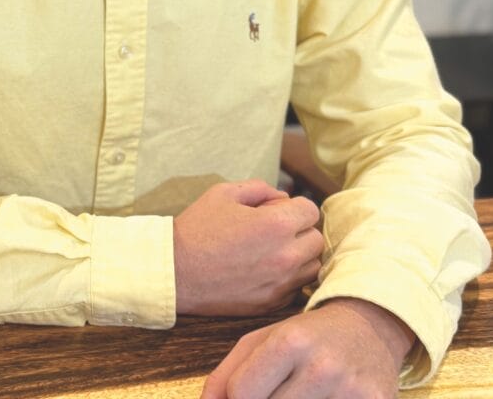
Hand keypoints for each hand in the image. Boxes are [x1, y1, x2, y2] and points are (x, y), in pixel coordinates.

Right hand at [174, 180, 322, 315]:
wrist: (176, 271)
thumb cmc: (199, 228)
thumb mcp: (225, 192)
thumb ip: (260, 189)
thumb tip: (282, 198)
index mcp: (277, 224)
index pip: (311, 211)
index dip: (295, 207)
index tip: (278, 210)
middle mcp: (285, 256)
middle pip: (316, 239)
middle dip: (299, 230)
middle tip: (274, 230)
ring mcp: (280, 283)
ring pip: (312, 267)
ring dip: (299, 256)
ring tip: (273, 251)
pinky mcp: (271, 304)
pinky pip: (296, 289)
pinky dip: (289, 279)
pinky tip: (266, 270)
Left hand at [200, 298, 414, 398]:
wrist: (372, 325)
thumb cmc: (309, 335)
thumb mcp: (265, 338)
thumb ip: (228, 373)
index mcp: (290, 340)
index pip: (241, 393)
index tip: (250, 392)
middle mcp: (322, 366)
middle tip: (280, 390)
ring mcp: (352, 392)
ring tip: (301, 394)